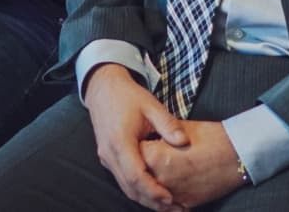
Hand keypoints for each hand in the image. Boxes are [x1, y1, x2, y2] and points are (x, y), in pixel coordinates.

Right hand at [84, 64, 188, 211]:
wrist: (103, 88)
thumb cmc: (129, 96)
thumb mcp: (151, 105)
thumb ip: (167, 124)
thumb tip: (185, 141)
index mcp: (120, 141)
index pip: (136, 175)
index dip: (153, 190)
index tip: (170, 198)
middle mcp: (109, 154)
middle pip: (130, 187)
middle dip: (151, 201)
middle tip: (175, 209)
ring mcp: (106, 158)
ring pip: (124, 187)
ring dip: (144, 199)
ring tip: (167, 207)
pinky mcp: (107, 158)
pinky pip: (122, 180)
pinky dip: (137, 190)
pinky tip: (152, 193)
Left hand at [141, 119, 244, 208]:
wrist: (238, 155)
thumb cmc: (212, 137)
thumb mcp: (183, 129)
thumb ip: (162, 133)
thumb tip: (149, 133)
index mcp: (157, 157)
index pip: (135, 154)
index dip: (137, 146)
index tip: (140, 140)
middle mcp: (161, 179)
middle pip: (139, 177)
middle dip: (141, 167)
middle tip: (146, 156)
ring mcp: (174, 194)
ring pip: (151, 195)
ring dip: (149, 185)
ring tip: (155, 171)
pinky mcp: (187, 204)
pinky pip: (168, 206)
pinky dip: (164, 198)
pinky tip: (166, 187)